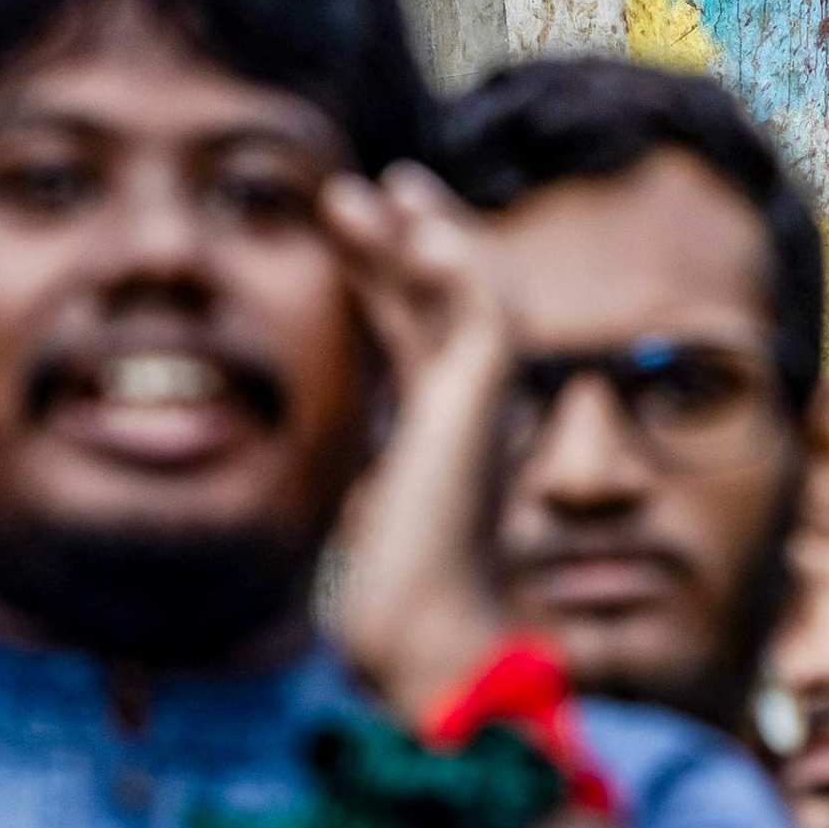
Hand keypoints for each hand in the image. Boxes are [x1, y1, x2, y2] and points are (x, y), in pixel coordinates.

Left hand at [322, 163, 522, 724]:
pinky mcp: (486, 399)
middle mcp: (475, 412)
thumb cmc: (394, 606)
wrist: (425, 638)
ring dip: (418, 233)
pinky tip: (416, 228)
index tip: (346, 234)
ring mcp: (488, 403)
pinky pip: (481, 309)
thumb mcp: (361, 517)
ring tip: (369, 188)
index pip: (412, 333)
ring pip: (462, 289)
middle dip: (394, 241)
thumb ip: (362, 475)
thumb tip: (340, 478)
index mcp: (443, 435)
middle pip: (434, 299)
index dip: (381, 279)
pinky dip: (455, 263)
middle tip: (350, 189)